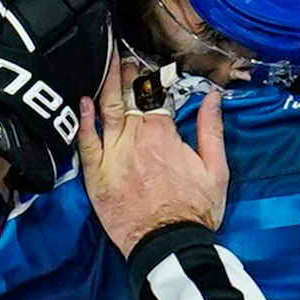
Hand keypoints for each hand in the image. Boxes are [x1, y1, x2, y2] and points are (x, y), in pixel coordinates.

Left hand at [78, 58, 227, 254]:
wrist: (169, 244)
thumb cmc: (196, 210)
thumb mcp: (216, 169)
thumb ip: (212, 130)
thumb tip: (214, 97)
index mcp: (164, 134)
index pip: (154, 96)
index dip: (149, 79)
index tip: (144, 64)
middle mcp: (136, 138)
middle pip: (128, 97)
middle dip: (124, 73)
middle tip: (120, 54)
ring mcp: (113, 155)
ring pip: (106, 111)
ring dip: (104, 84)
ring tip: (102, 62)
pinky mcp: (96, 175)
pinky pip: (86, 142)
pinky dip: (84, 120)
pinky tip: (82, 101)